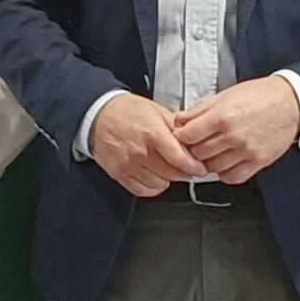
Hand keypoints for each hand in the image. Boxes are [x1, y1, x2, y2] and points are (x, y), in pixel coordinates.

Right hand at [88, 91, 208, 198]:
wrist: (99, 116)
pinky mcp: (119, 174)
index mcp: (152, 133)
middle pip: (172, 173)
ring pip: (159, 184)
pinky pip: (142, 190)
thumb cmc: (127, 111)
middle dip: (182, 170)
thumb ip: (176, 127)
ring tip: (166, 167)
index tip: (200, 168)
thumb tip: (193, 141)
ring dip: (167, 178)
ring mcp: (128, 165)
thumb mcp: (156, 110)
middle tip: (183, 164)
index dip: (194, 166)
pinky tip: (155, 176)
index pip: (179, 158)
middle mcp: (140, 151)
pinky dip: (153, 186)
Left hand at [172, 76, 299, 185]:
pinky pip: (232, 177)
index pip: (188, 136)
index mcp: (223, 115)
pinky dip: (225, 173)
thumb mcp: (227, 94)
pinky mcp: (258, 162)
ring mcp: (247, 151)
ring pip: (213, 167)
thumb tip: (180, 120)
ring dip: (208, 162)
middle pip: (198, 153)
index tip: (183, 136)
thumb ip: (200, 109)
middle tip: (196, 144)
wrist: (291, 103)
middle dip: (193, 149)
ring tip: (212, 152)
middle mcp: (234, 135)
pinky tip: (226, 162)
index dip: (181, 136)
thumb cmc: (261, 96)